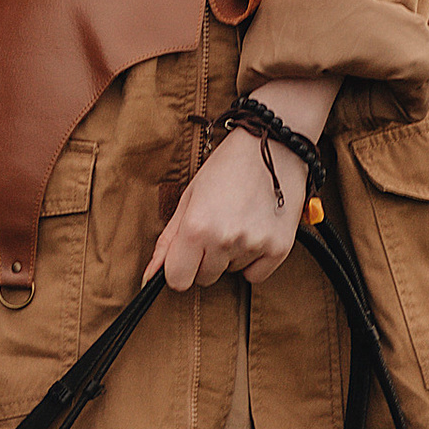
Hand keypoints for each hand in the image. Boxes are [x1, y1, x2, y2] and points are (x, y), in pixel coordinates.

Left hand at [142, 129, 302, 292]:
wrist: (273, 147)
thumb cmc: (226, 169)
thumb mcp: (189, 198)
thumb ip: (168, 240)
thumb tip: (149, 276)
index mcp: (196, 228)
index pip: (178, 280)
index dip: (179, 269)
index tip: (185, 256)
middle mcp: (225, 240)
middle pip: (205, 278)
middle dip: (206, 259)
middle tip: (217, 227)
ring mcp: (254, 245)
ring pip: (231, 272)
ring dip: (231, 256)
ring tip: (239, 221)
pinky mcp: (279, 248)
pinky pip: (256, 275)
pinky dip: (254, 260)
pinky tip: (256, 231)